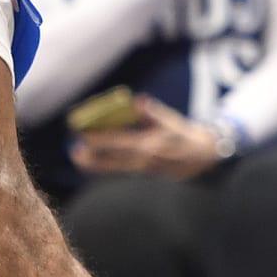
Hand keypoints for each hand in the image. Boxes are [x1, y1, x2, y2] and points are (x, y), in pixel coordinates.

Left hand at [70, 96, 221, 178]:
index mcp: (152, 145)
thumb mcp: (171, 120)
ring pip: (116, 168)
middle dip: (94, 157)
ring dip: (97, 165)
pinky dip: (106, 168)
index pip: (121, 143)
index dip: (102, 140)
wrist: (202, 158)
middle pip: (115, 160)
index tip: (85, 136)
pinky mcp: (144, 175)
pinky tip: (92, 164)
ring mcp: (145, 170)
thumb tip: (137, 101)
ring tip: (78, 158)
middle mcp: (146, 161)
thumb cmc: (182, 134)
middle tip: (74, 151)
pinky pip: (122, 172)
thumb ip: (152, 112)